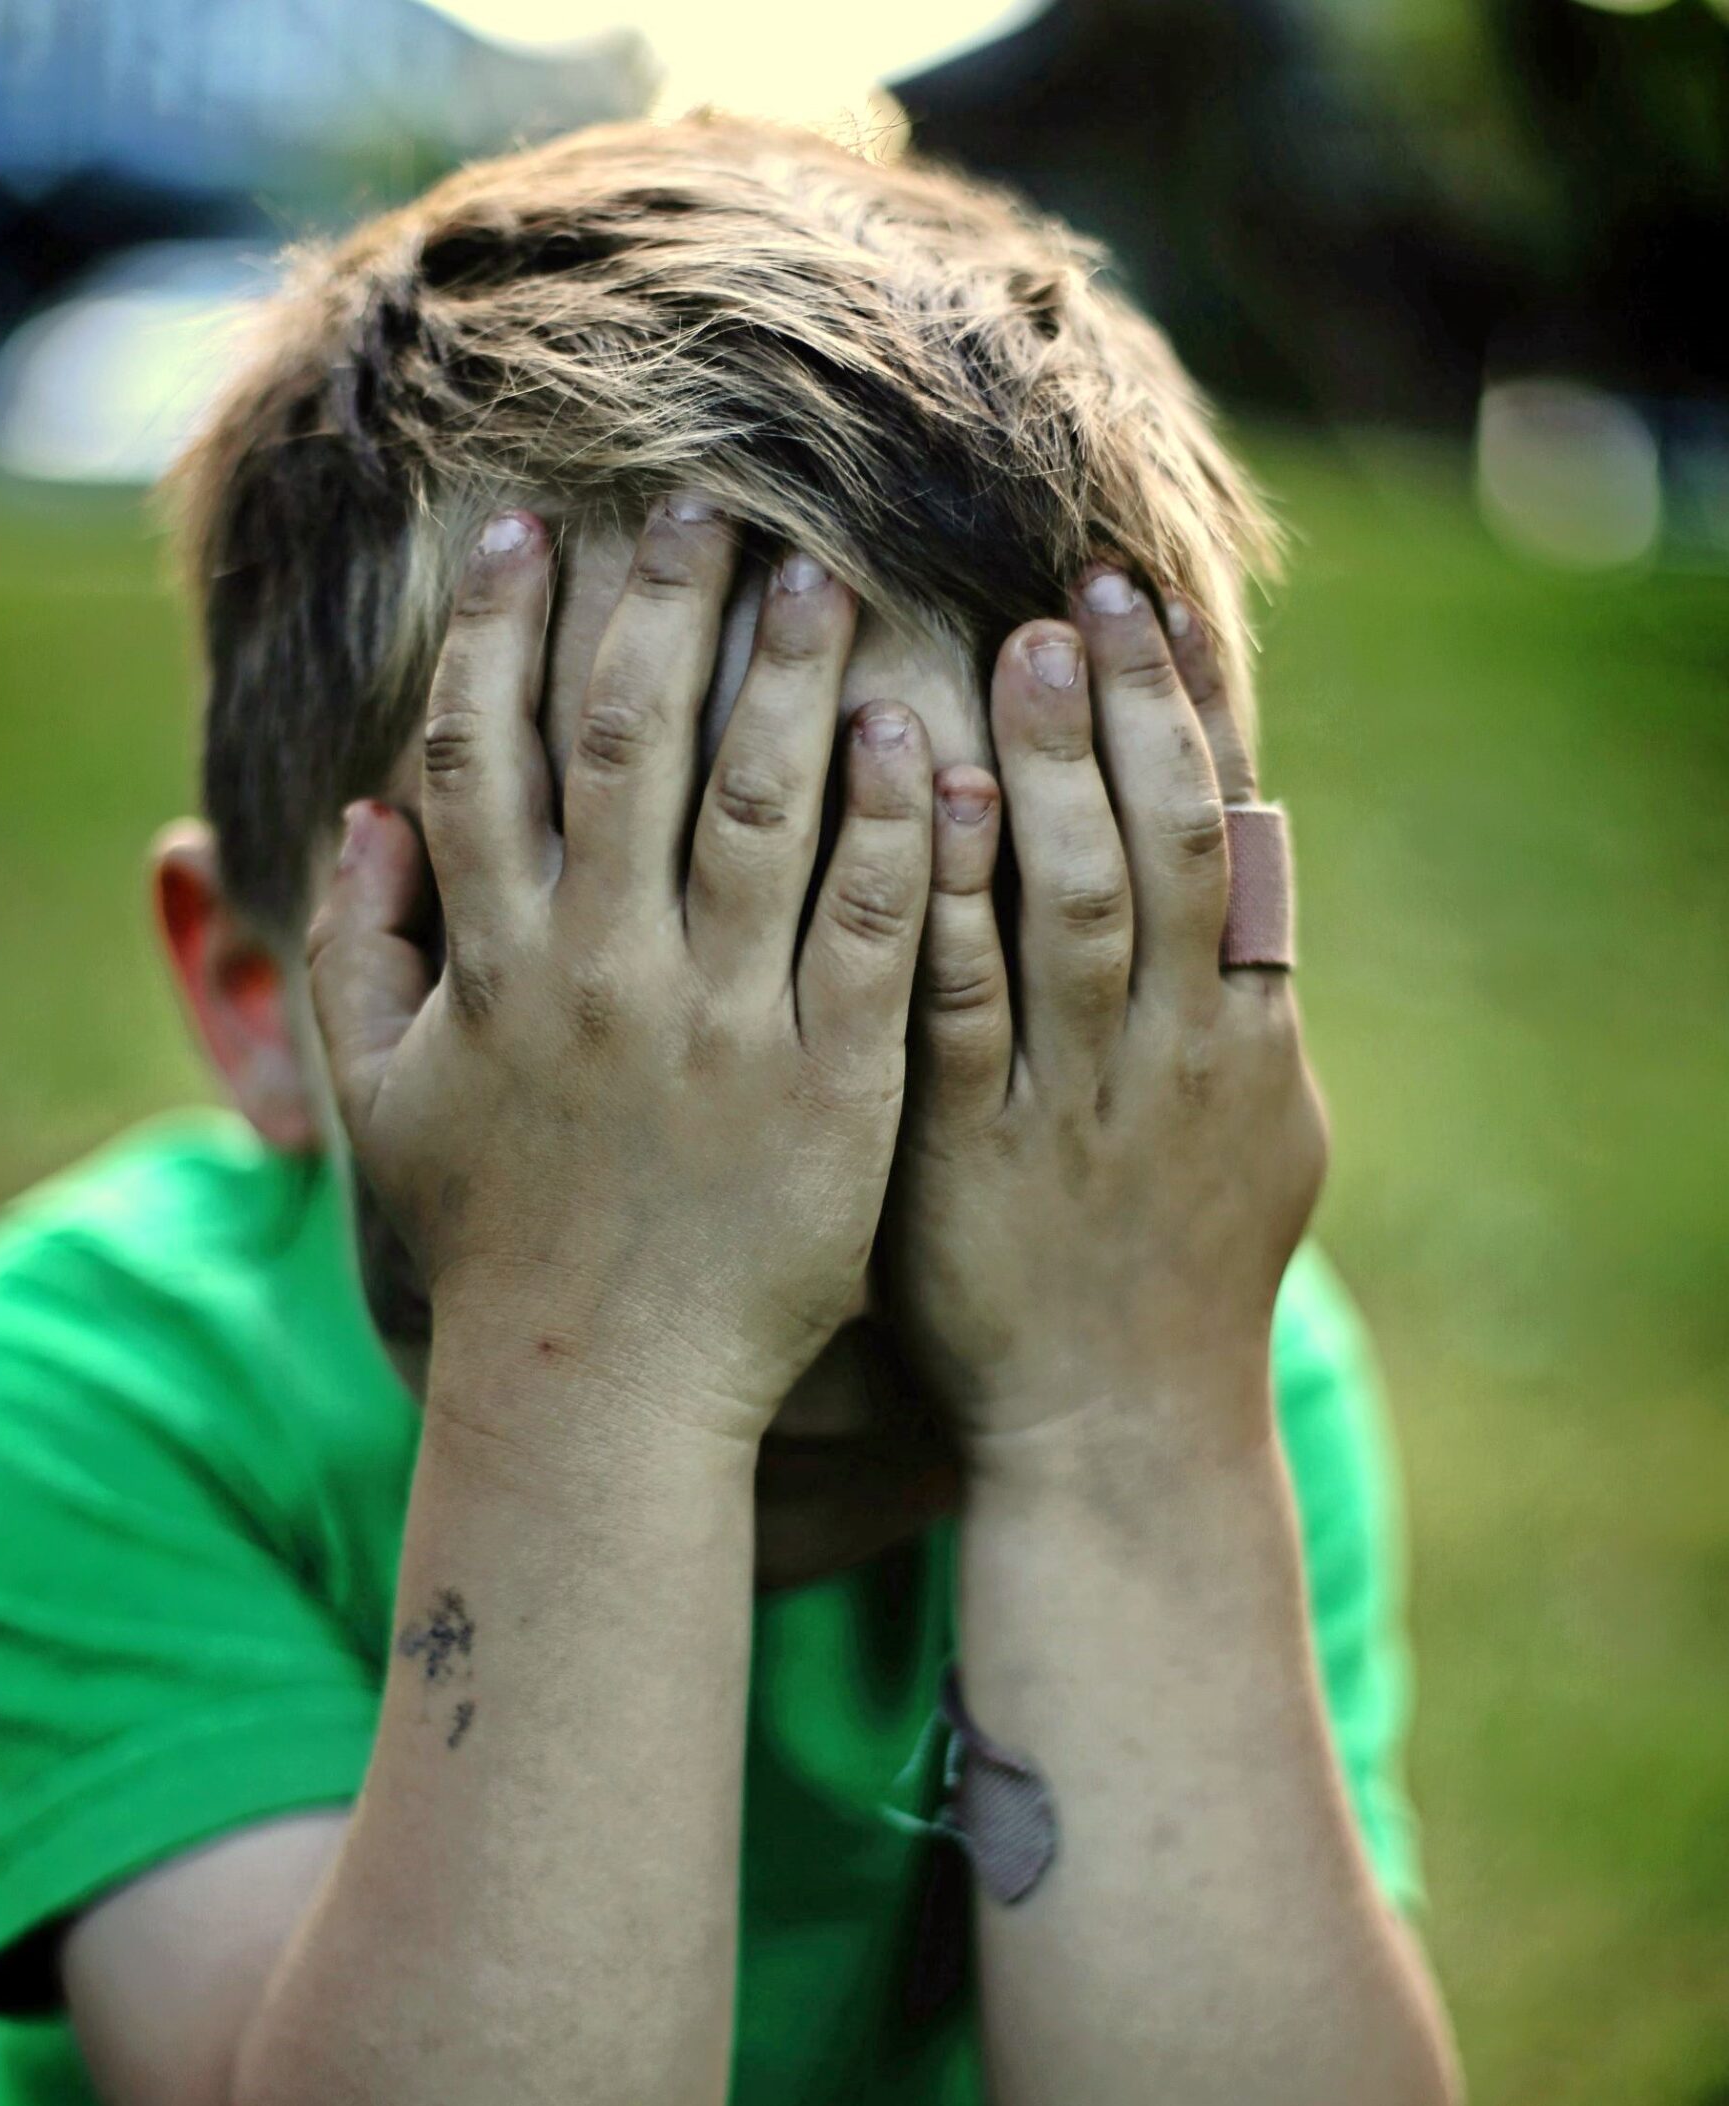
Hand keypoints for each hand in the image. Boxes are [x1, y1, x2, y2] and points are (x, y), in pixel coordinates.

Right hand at [307, 499, 934, 1445]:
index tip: (535, 530)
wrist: (604, 1393)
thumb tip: (362, 814)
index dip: (503, 631)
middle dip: (661, 610)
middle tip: (709, 506)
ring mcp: (723, 1028)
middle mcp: (603, 976)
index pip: (482, 756)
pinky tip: (918, 739)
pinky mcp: (830, 1087)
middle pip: (627, 747)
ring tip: (823, 579)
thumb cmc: (496, 1243)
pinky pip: (870, 929)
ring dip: (790, 679)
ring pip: (761, 809)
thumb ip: (354, 955)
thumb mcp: (387, 1104)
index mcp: (494, 969)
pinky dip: (891, 827)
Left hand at [890, 570, 1326, 1458]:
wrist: (1112, 1430)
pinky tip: (929, 795)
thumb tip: (1246, 873)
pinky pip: (964, 1000)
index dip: (1194, 718)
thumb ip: (1240, 1006)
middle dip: (1129, 713)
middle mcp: (1175, 1054)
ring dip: (1053, 769)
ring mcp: (1076, 1101)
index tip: (1152, 608)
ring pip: (1080, 902)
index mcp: (1245, 1038)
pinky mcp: (973, 1152)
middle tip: (1076, 596)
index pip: (1236, 840)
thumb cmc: (1174, 1277)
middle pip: (1169, 845)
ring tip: (1014, 649)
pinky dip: (953, 892)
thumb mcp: (1255, 1139)